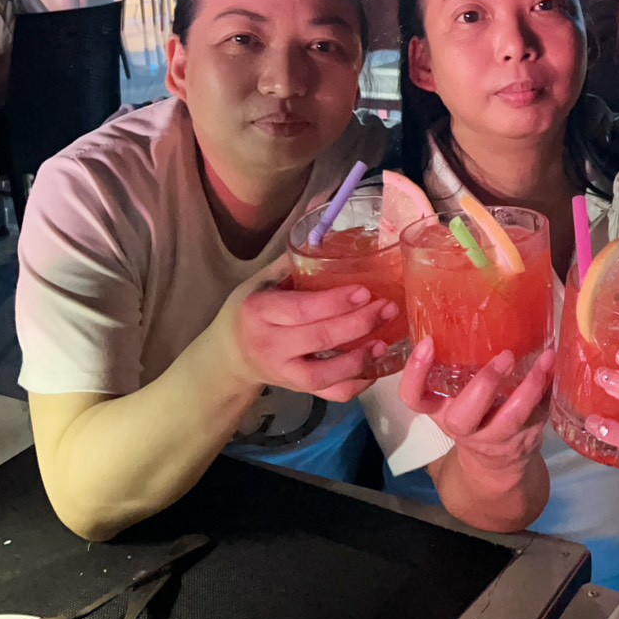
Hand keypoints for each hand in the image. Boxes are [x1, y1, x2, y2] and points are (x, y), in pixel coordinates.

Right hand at [225, 265, 400, 400]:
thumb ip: (290, 261)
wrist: (230, 356)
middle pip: (319, 339)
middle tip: (388, 308)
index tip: (364, 291)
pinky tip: (377, 366)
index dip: (334, 302)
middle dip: (358, 324)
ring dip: (359, 360)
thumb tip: (321, 223)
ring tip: (385, 342)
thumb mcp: (260, 281)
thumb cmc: (250, 310)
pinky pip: (331, 395)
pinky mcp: (298, 391)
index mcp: (260, 312)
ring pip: (324, 375)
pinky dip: (357, 384)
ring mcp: (284, 373)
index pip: (301, 309)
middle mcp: (271, 345)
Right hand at [400, 338, 554, 476]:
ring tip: (545, 359)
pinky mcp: (522, 441)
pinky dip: (549, 391)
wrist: (495, 466)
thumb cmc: (473, 413)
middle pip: (462, 417)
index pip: (413, 397)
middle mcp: (461, 427)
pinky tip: (557, 369)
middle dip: (484, 385)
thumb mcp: (455, 396)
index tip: (428, 343)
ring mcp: (493, 439)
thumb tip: (474, 308)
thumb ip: (456, 367)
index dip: (415, 373)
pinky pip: (538, 417)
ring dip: (529, 388)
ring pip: (510, 419)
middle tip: (505, 355)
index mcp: (439, 410)